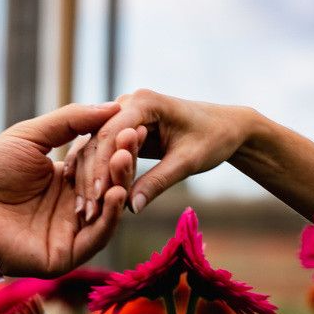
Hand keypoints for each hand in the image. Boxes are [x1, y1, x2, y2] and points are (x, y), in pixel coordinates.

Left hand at [0, 102, 132, 277]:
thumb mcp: (32, 135)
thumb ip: (71, 120)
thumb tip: (113, 105)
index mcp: (65, 182)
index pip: (102, 165)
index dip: (116, 147)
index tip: (132, 125)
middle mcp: (71, 208)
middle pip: (109, 187)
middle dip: (122, 163)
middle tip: (132, 138)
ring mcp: (69, 233)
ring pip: (108, 212)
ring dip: (120, 185)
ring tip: (123, 159)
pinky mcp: (65, 256)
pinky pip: (96, 238)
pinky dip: (110, 217)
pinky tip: (116, 193)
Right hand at [65, 90, 258, 215]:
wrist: (226, 127)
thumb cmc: (213, 139)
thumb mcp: (188, 162)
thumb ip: (158, 182)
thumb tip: (130, 208)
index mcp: (144, 101)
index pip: (110, 134)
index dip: (101, 167)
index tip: (98, 197)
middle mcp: (127, 103)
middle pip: (96, 140)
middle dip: (90, 176)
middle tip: (87, 211)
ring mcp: (122, 115)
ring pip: (94, 147)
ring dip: (88, 177)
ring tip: (86, 211)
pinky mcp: (123, 130)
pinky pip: (103, 151)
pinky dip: (96, 174)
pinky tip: (90, 200)